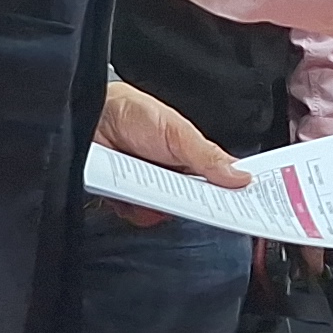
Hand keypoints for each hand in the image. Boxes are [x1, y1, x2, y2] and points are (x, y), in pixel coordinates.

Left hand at [98, 79, 247, 224]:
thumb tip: (242, 176)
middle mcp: (174, 179)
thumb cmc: (134, 114)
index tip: (237, 208)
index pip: (217, 185)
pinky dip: (134, 209)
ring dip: (157, 205)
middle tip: (178, 187)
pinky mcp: (129, 203)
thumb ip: (209, 156)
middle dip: (188, 203)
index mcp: (193, 160)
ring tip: (144, 180)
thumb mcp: (178, 132)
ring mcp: (151, 193)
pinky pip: (140, 218)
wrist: (90, 118)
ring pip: (165, 215)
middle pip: (192, 206)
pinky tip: (128, 193)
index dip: (227, 198)